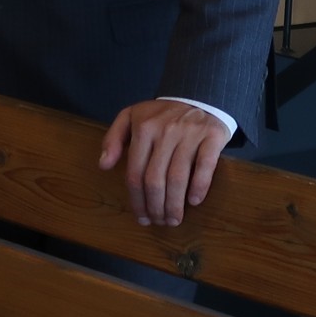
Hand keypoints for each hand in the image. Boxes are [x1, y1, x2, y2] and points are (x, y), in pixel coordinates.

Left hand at [98, 99, 228, 225]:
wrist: (199, 95)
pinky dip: (200, 186)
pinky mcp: (212, 136)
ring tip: (173, 219)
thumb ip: (113, 138)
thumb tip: (103, 165)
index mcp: (143, 128)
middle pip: (155, 180)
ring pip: (178, 177)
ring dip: (174, 205)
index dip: (136, 200)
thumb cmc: (162, 114)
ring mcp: (189, 133)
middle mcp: (165, 131)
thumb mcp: (131, 117)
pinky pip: (205, 166)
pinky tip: (194, 201)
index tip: (141, 217)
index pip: (135, 173)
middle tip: (159, 222)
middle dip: (155, 207)